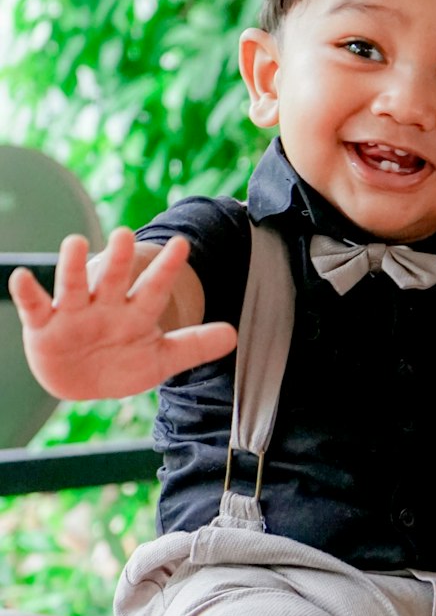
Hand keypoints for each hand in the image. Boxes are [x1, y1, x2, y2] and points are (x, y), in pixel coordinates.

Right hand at [9, 228, 237, 400]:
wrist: (84, 380)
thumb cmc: (123, 362)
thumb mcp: (161, 359)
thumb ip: (193, 345)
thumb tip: (233, 335)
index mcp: (136, 313)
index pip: (154, 288)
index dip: (167, 269)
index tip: (182, 244)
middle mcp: (105, 306)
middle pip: (114, 280)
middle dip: (119, 261)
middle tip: (125, 235)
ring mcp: (75, 313)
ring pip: (74, 286)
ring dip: (75, 266)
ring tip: (76, 243)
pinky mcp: (45, 325)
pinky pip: (36, 306)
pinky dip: (27, 292)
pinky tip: (21, 277)